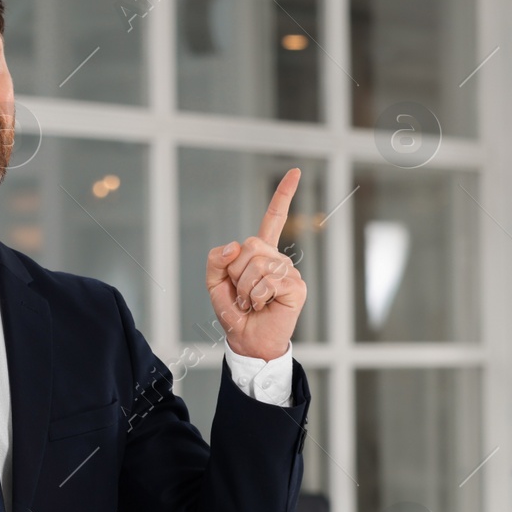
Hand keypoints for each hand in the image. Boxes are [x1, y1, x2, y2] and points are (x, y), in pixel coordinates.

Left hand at [205, 168, 307, 359]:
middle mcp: (279, 258)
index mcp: (262, 253)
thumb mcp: (215, 282)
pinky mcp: (296, 287)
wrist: (247, 340)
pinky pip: (268, 281)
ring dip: (246, 288)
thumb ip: (217, 259)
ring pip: (257, 264)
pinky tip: (264, 306)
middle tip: (243, 292)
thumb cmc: (235, 311)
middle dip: (236, 271)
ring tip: (253, 302)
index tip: (296, 171)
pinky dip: (257, 297)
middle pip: (250, 245)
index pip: (274, 219)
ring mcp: (290, 272)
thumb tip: (235, 246)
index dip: (283, 195)